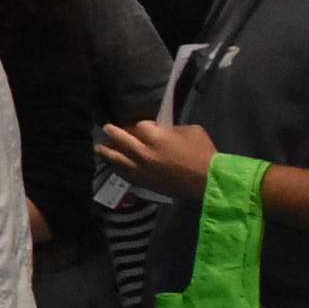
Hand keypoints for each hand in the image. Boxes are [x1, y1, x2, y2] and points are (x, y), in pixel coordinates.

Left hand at [100, 119, 217, 202]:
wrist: (208, 180)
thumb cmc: (203, 154)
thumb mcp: (191, 131)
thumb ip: (172, 129)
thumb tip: (161, 131)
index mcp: (157, 138)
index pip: (141, 126)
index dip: (144, 124)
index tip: (148, 125)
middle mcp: (144, 154)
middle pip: (122, 140)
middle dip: (113, 132)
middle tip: (106, 128)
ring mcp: (142, 170)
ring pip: (118, 160)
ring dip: (107, 152)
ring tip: (100, 148)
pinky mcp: (145, 182)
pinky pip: (125, 175)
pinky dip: (118, 169)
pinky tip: (114, 166)